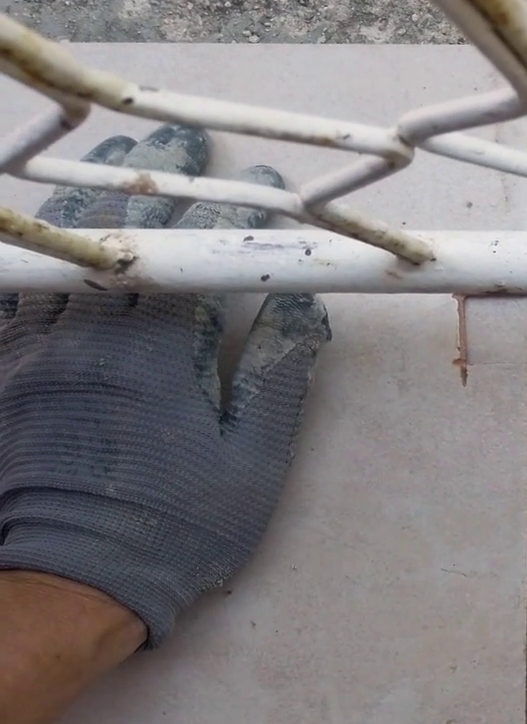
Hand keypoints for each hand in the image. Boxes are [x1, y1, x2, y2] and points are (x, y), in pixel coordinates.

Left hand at [0, 125, 329, 644]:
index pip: (182, 251)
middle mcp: (84, 335)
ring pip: (59, 259)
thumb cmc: (175, 526)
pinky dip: (39, 263)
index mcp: (153, 349)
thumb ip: (275, 376)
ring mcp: (33, 354)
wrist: (71, 581)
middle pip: (115, 238)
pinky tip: (51, 247)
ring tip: (107, 175)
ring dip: (89, 212)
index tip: (232, 169)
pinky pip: (18, 301)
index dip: (207, 202)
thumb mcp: (250, 460)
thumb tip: (301, 309)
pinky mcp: (5, 379)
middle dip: (146, 184)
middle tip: (164, 142)